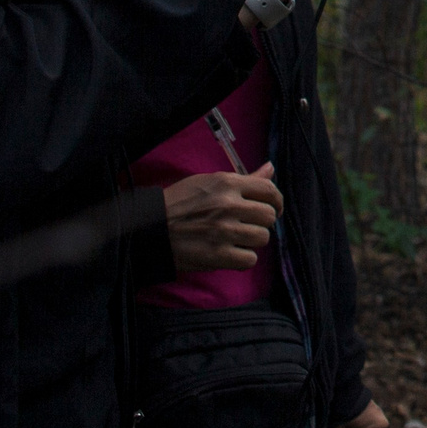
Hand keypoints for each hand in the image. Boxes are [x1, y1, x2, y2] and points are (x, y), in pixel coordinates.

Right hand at [163, 163, 281, 271]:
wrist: (150, 227)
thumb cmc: (180, 203)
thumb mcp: (210, 182)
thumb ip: (245, 179)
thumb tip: (271, 168)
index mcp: (227, 183)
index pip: (269, 189)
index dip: (276, 201)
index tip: (272, 209)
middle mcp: (229, 205)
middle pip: (269, 216)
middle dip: (261, 222)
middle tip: (248, 225)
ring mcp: (224, 231)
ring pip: (262, 238)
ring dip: (252, 241)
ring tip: (236, 239)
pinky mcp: (218, 254)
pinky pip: (250, 259)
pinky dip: (242, 259)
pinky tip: (230, 253)